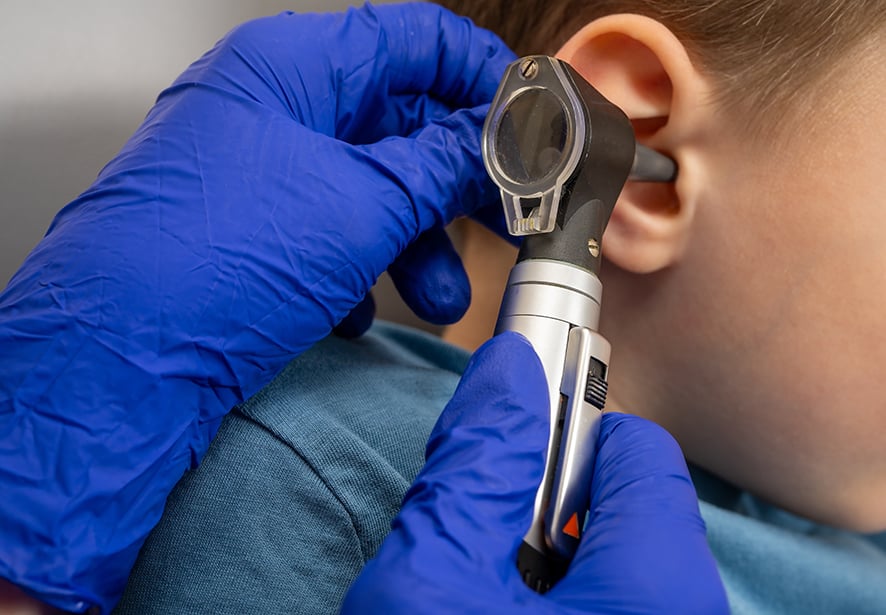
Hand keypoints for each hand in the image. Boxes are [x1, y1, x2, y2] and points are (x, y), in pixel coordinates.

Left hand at [0, 4, 512, 611]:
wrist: (121, 364)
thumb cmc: (216, 262)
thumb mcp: (360, 205)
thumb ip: (440, 165)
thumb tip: (495, 142)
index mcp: (292, 68)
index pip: (411, 38)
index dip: (480, 75)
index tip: (529, 119)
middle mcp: (272, 110)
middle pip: (395, 121)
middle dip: (454, 179)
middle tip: (501, 215)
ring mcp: (259, 173)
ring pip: (367, 188)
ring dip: (416, 243)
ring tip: (441, 296)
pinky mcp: (252, 232)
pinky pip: (328, 233)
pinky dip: (358, 270)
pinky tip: (360, 312)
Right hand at [342, 332, 728, 613]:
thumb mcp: (431, 580)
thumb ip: (476, 464)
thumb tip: (505, 368)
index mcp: (656, 583)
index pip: (634, 444)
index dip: (555, 425)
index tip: (503, 434)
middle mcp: (684, 608)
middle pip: (622, 495)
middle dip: (543, 496)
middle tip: (477, 540)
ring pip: (610, 548)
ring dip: (540, 547)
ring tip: (480, 587)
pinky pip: (609, 593)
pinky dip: (555, 588)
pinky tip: (500, 608)